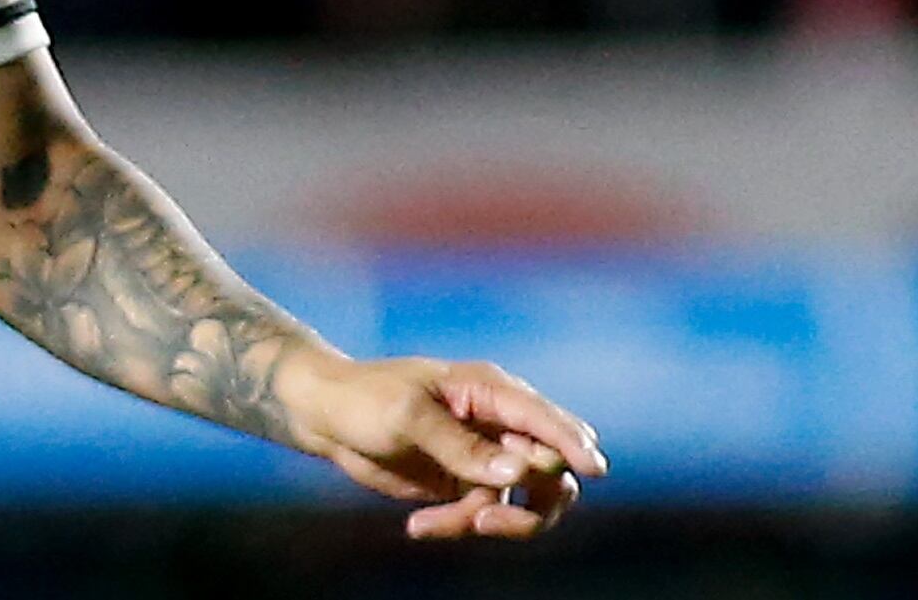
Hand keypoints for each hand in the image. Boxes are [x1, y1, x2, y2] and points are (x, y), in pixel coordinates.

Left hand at [279, 351, 605, 539]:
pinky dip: (458, 527)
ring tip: (448, 525)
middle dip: (535, 501)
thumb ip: (462, 446)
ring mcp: (487, 458)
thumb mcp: (407, 416)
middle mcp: (498, 424)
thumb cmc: (364, 399)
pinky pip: (486, 516)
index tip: (593, 469)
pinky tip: (417, 527)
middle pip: (553, 471)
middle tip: (486, 519)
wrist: (325, 417)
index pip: (545, 417)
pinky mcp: (468, 486)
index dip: (573, 442)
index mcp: (489, 390)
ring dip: (496, 522)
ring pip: (527, 502)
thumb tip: (518, 473)